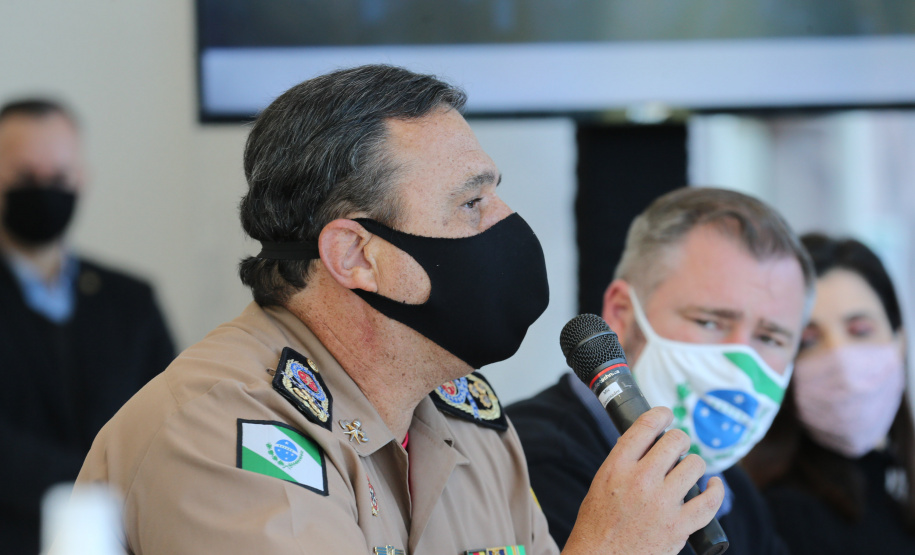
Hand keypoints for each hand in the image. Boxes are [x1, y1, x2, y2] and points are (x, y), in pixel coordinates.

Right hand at [562, 407, 723, 554]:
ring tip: (688, 471)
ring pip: (695, 466)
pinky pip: (710, 501)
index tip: (666, 415)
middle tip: (677, 449)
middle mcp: (641, 481)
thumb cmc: (598, 524)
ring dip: (694, 465)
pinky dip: (716, 490)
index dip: (661, 414)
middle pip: (676, 441)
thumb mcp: (601, 482)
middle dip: (680, 441)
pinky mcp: (679, 527)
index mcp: (618, 467)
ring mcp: (662, 504)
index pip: (646, 426)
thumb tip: (649, 441)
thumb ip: (624, 461)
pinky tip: (713, 485)